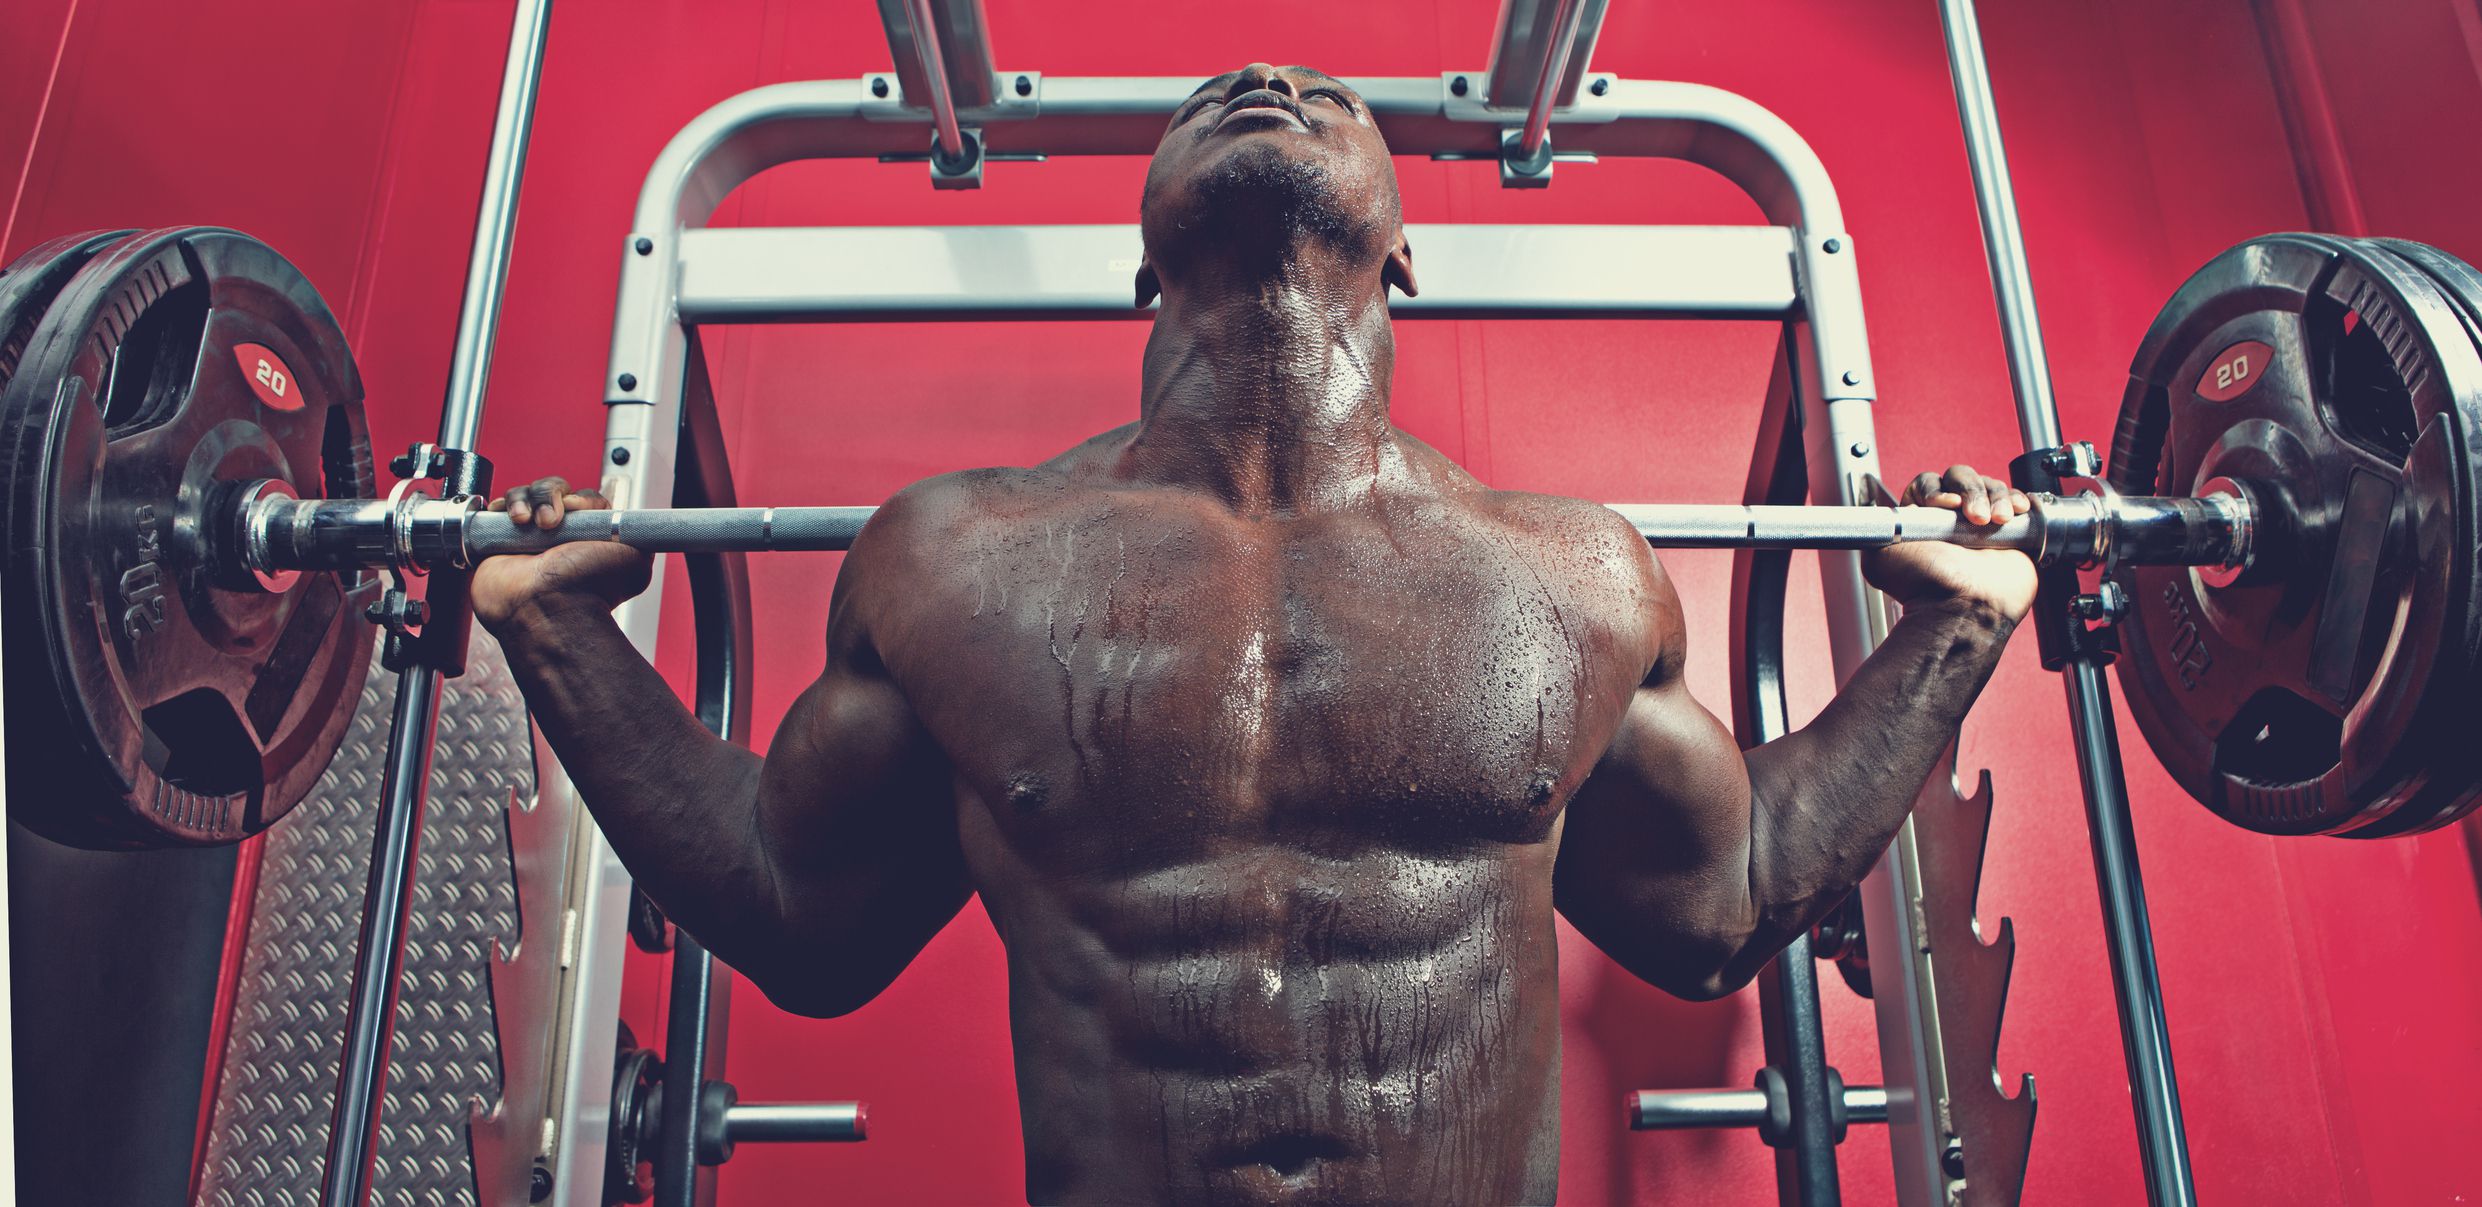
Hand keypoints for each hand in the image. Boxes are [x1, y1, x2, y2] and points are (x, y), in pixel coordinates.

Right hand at [470, 475, 653, 630]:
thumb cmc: (589, 588)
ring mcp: (528, 536)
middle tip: (551, 521)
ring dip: (527, 499)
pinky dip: (504, 506)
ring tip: (529, 523)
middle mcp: (559, 535)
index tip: (575, 506)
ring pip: (526, 493)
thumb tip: (645, 527)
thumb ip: (641, 538)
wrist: (549, 605)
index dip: (580, 497)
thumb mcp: (635, 560)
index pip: (584, 496)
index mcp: (588, 535)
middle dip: (549, 495)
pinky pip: (499, 507)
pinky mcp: (499, 539)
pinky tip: (515, 521)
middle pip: (553, 488)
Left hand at [1861, 464, 2039, 619]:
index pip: (1928, 482)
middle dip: (1971, 490)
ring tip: (1995, 521)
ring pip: (1990, 486)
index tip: (1946, 504)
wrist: (1965, 606)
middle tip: (1974, 517)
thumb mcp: (1879, 556)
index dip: (1937, 488)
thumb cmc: (1925, 586)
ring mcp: (1983, 525)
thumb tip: (1874, 513)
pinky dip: (2017, 500)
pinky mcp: (2012, 533)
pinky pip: (2016, 501)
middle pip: (1962, 477)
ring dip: (1995, 496)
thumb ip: (1876, 528)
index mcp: (1922, 522)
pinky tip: (2013, 512)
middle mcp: (1951, 521)